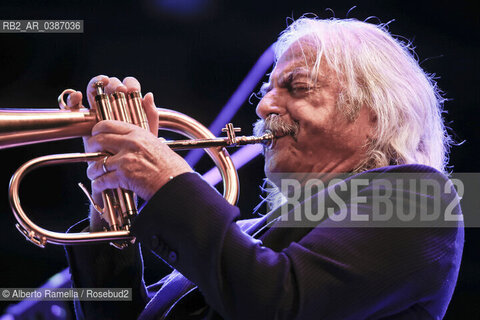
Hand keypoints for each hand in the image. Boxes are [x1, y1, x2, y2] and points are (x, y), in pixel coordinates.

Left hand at [66, 75, 192, 201]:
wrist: (176, 184)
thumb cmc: (169, 164)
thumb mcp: (157, 138)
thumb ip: (151, 117)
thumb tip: (148, 96)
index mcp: (138, 132)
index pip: (107, 124)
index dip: (97, 131)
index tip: (95, 138)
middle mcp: (131, 143)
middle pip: (98, 141)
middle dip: (91, 149)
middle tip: (91, 156)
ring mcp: (126, 159)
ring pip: (97, 163)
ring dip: (93, 171)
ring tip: (94, 174)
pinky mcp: (124, 176)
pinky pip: (102, 179)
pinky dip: (98, 184)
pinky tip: (100, 185)